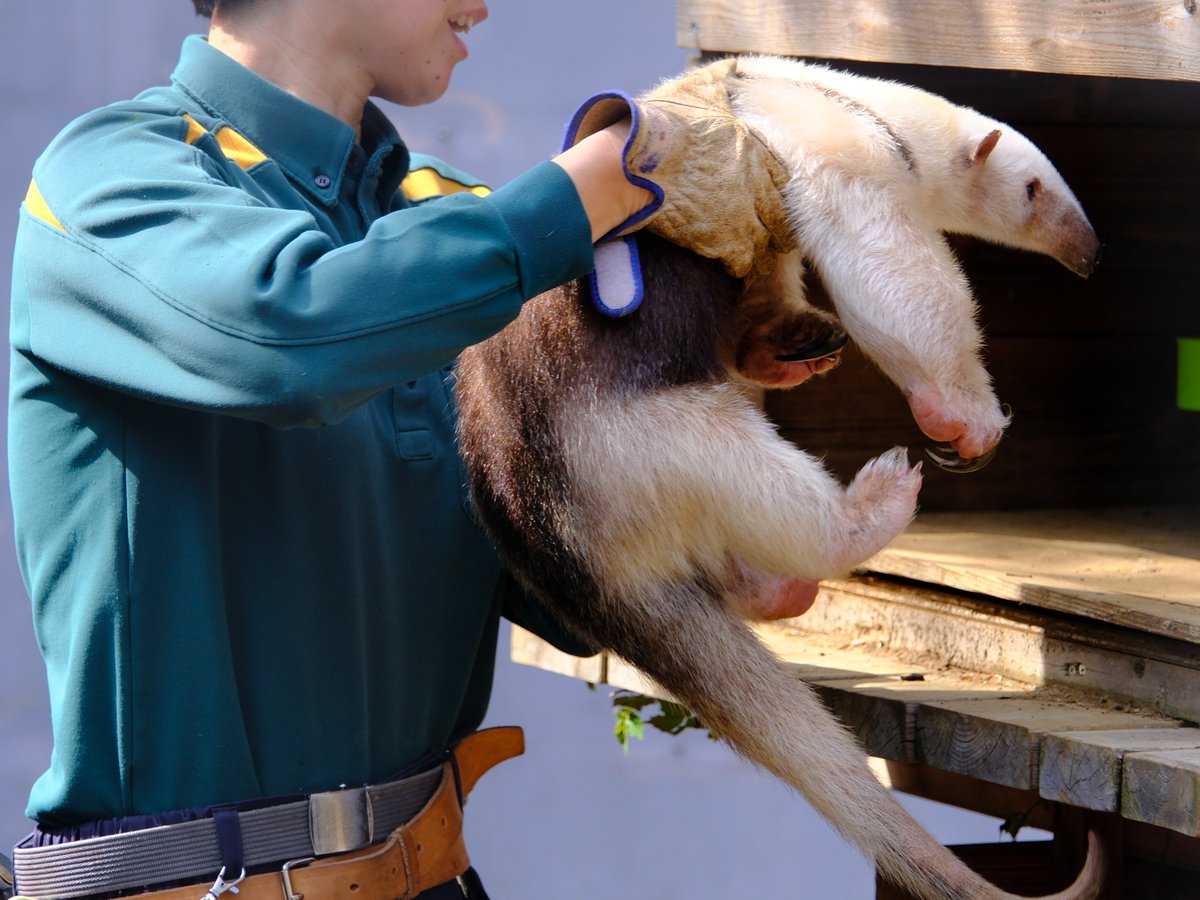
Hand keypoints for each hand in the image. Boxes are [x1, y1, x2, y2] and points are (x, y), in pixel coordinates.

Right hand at [565, 59, 794, 277]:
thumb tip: (731, 66)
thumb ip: (720, 79)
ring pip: (767, 243)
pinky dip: (741, 266)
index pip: (783, 180)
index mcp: (753, 150)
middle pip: (781, 216)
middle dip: (776, 227)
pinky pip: (744, 263)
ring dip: (761, 251)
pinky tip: (733, 265)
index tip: (770, 202)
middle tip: (770, 236)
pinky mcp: (722, 241)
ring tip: (755, 257)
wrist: (635, 161)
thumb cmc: (662, 123)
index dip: (777, 194)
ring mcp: (741, 215)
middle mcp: (754, 184)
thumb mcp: (697, 89)